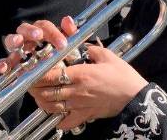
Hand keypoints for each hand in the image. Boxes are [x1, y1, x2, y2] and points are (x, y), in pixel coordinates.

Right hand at [0, 17, 75, 73]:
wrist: (59, 78)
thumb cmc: (62, 57)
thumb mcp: (70, 47)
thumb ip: (70, 34)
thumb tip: (67, 19)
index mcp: (42, 32)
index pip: (44, 27)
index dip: (53, 33)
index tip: (62, 45)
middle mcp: (28, 38)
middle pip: (25, 28)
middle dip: (30, 31)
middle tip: (38, 35)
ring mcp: (18, 51)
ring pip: (11, 40)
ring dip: (13, 40)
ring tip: (17, 42)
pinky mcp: (13, 65)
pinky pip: (5, 62)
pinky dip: (3, 64)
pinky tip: (3, 68)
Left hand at [1, 18, 146, 130]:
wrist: (136, 97)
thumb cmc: (123, 76)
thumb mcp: (107, 56)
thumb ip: (90, 49)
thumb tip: (81, 44)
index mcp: (80, 74)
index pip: (49, 75)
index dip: (36, 75)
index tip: (31, 71)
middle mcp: (76, 91)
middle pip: (46, 92)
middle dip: (34, 88)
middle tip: (31, 83)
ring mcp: (79, 106)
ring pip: (51, 107)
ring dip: (42, 102)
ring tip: (38, 96)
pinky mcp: (85, 116)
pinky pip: (66, 122)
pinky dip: (57, 119)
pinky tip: (55, 114)